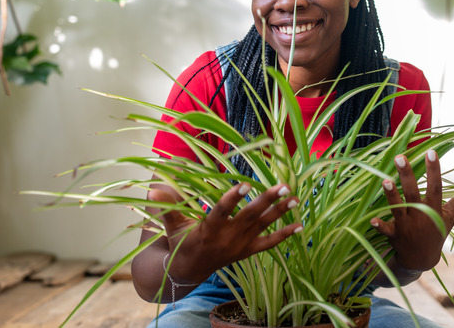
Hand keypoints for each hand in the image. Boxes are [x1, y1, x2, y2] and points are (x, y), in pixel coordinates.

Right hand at [148, 182, 301, 282]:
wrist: (189, 270)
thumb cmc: (180, 240)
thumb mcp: (172, 224)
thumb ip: (167, 205)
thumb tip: (154, 187)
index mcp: (208, 229)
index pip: (221, 211)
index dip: (233, 198)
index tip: (244, 184)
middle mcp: (227, 238)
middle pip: (250, 217)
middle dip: (267, 201)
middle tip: (283, 185)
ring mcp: (240, 246)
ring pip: (263, 226)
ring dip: (280, 212)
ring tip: (295, 198)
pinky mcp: (248, 252)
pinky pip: (270, 244)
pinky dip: (285, 235)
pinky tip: (300, 225)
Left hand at [370, 151, 453, 271]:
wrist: (421, 260)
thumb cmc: (436, 233)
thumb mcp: (450, 217)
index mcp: (434, 209)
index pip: (435, 186)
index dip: (434, 170)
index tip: (431, 152)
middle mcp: (420, 216)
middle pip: (413, 193)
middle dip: (407, 175)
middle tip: (400, 157)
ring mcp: (406, 226)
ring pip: (398, 208)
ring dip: (391, 196)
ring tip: (385, 180)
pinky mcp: (394, 235)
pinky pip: (386, 230)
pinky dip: (379, 226)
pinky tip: (372, 219)